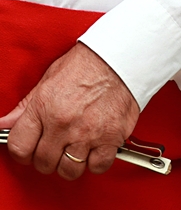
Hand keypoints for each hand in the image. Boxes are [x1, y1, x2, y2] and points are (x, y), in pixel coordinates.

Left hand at [0, 43, 139, 180]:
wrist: (119, 60)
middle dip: (47, 158)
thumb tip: (4, 124)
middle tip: (55, 148)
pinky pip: (98, 166)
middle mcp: (64, 124)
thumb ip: (25, 108)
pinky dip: (96, 162)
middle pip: (44, 162)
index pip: (19, 147)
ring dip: (71, 164)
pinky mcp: (111, 137)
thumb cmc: (86, 66)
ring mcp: (88, 133)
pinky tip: (95, 150)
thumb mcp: (47, 82)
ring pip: (69, 170)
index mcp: (44, 109)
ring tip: (75, 151)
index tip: (30, 149)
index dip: (23, 152)